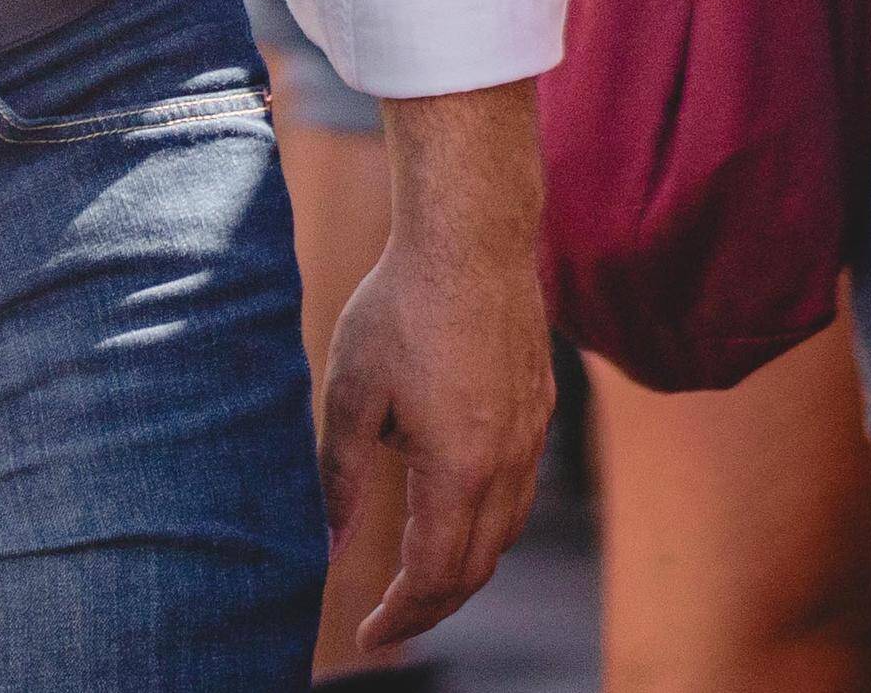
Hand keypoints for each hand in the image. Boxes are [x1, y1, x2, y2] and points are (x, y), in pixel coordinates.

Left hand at [326, 85, 553, 650]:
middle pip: (477, 567)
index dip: (401, 614)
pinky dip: (486, 520)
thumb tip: (329, 545)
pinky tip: (452, 506)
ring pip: (506, 532)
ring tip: (419, 576)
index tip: (369, 632)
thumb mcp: (350, 393)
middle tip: (389, 619)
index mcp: (460, 468)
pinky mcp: (541, 406)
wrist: (472, 237)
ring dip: (463, 566)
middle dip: (432, 604)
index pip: (435, 574)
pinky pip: (519, 488)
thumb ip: (339, 477)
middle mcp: (508, 463)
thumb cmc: (401, 306)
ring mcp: (532, 435)